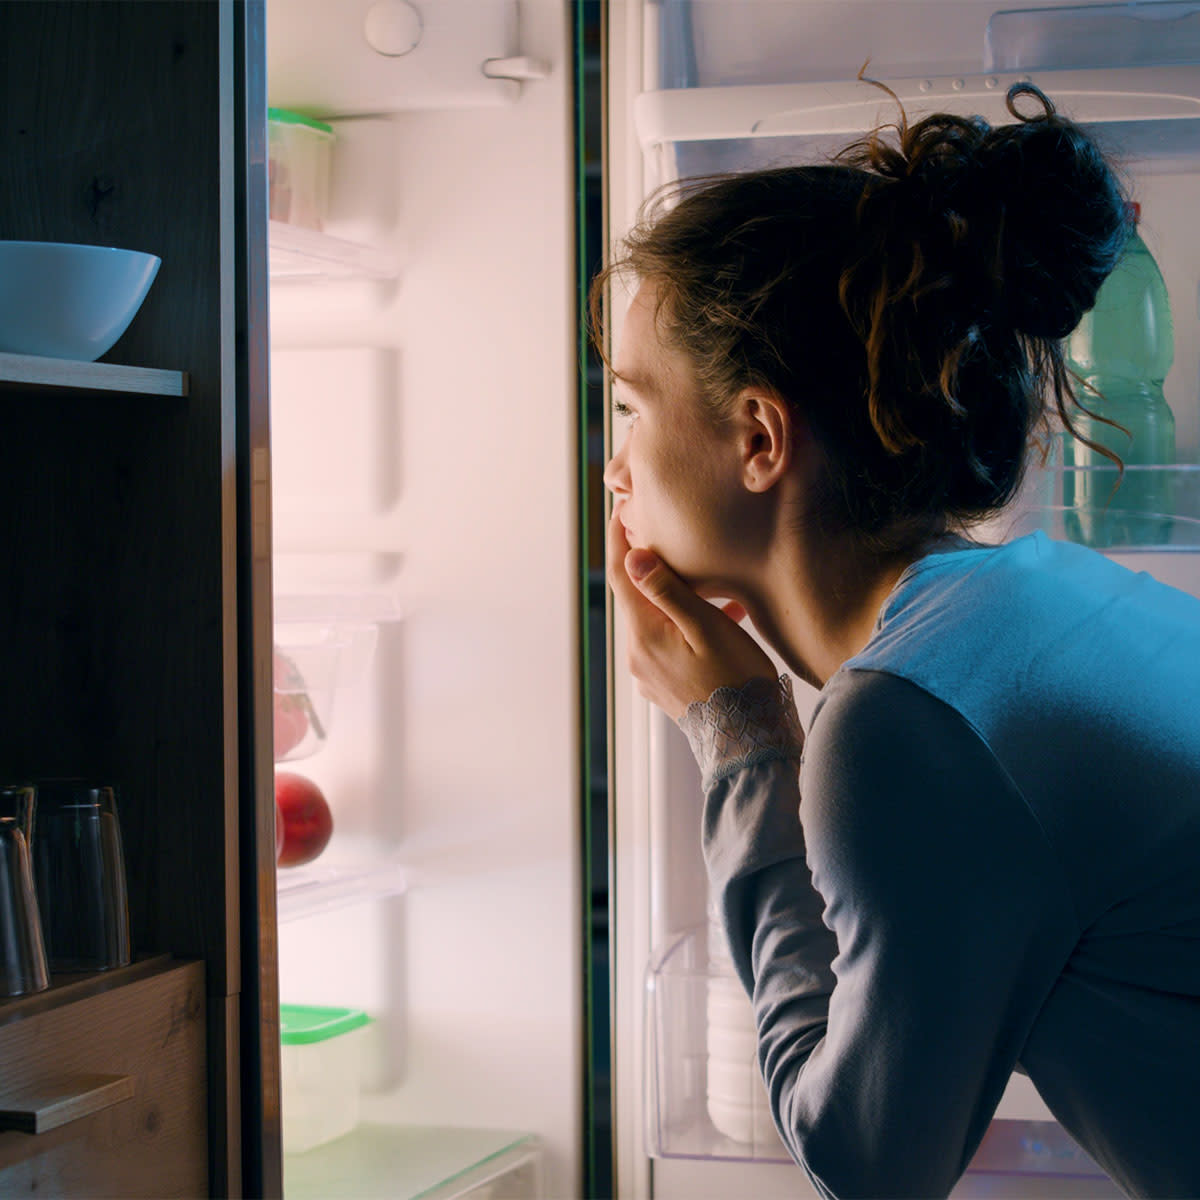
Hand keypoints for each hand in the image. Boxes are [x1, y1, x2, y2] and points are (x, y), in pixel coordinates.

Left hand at [607, 510, 776, 719]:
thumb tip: (634, 558)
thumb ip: (669, 592)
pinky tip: (715, 620)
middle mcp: (637, 656)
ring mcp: (648, 674)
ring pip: (653, 620)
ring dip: (673, 597)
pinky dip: (682, 624)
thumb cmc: (736, 679)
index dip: (619, 540)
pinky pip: (665, 643)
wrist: (747, 741)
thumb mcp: (707, 627)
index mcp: (644, 636)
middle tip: (665, 533)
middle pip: (635, 597)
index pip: (620, 575)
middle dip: (649, 566)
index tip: (621, 510)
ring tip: (708, 582)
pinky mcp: (662, 686)